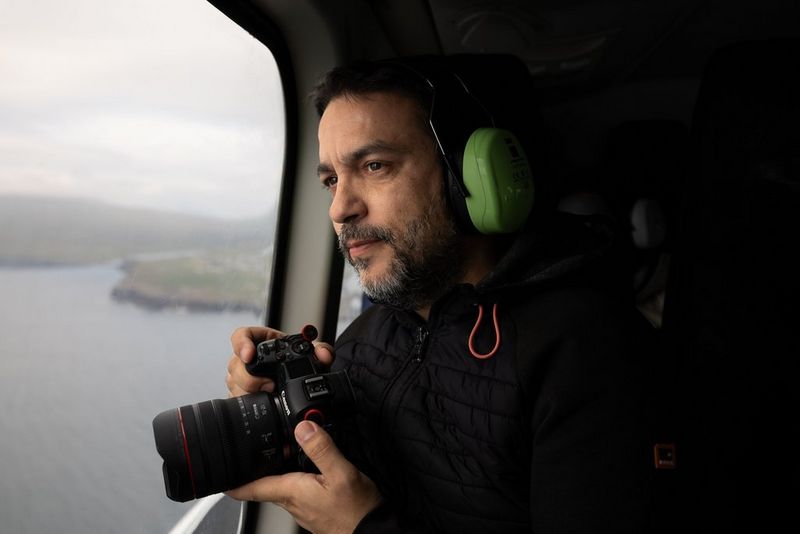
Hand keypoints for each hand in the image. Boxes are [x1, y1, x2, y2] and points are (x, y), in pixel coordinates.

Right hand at [226, 326, 334, 395]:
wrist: (300, 382)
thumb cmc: (301, 363)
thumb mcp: (313, 356)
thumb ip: (322, 351)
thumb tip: (323, 354)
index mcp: (263, 342)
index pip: (242, 336)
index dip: (242, 344)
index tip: (249, 354)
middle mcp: (249, 359)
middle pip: (236, 364)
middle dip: (249, 377)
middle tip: (268, 384)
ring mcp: (243, 377)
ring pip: (234, 382)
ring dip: (249, 391)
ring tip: (269, 394)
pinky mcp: (243, 394)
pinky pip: (237, 397)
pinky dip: (248, 402)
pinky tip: (262, 403)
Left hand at [226, 421, 381, 533]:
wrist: (372, 532)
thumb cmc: (356, 511)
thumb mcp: (341, 473)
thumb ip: (321, 448)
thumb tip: (303, 426)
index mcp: (292, 491)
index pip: (251, 488)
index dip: (232, 481)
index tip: (218, 474)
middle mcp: (292, 502)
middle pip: (264, 484)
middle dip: (256, 467)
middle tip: (250, 449)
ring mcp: (303, 508)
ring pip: (280, 486)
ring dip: (276, 471)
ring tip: (278, 451)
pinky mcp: (315, 509)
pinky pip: (296, 490)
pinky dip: (294, 476)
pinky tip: (307, 467)